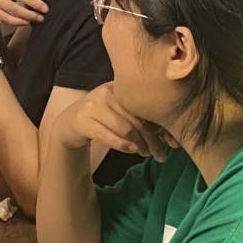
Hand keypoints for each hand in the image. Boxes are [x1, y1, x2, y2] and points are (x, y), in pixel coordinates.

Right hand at [52, 83, 168, 162]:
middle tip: (161, 155)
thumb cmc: (102, 118)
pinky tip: (132, 151)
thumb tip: (172, 137)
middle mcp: (106, 92)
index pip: (146, 106)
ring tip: (146, 154)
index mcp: (120, 87)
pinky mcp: (82, 121)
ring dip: (139, 144)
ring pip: (124, 128)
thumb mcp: (121, 111)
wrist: (70, 122)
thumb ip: (141, 117)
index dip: (162, 125)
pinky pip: (107, 136)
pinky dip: (122, 145)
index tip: (173, 143)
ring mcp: (93, 106)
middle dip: (152, 140)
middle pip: (137, 119)